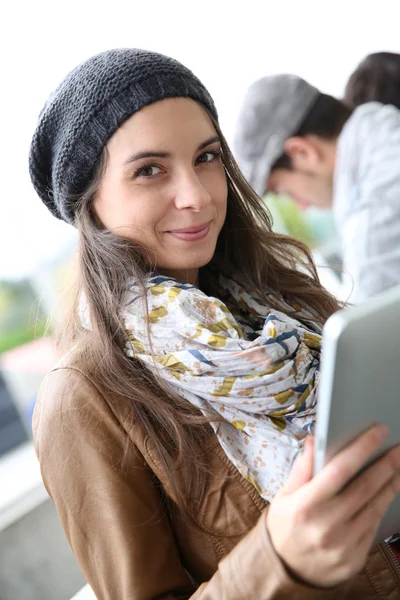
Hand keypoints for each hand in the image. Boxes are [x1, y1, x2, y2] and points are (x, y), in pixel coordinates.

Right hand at [266, 426, 399, 586]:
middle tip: (397, 448)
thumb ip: (302, 468)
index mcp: (304, 505)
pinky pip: (374, 527)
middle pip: (364, 488)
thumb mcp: (284, 495)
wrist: (286, 570)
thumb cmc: (285, 526)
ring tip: (398, 467)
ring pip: (374, 507)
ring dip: (390, 484)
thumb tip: (315, 440)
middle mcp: (325, 525)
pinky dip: (382, 506)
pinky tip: (387, 492)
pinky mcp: (355, 558)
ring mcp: (342, 545)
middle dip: (385, 465)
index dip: (361, 449)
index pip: (339, 470)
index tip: (378, 432)